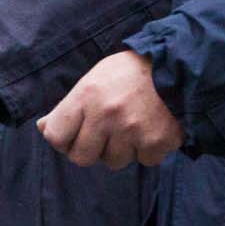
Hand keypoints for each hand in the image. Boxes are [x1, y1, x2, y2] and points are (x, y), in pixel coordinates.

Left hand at [38, 52, 181, 168]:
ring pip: (114, 162)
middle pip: (81, 157)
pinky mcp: (157, 141)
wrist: (182, 63)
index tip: (80, 129)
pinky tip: (155, 127)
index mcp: (87, 95)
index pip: (55, 136)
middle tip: (110, 129)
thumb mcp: (96, 78)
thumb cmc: (133, 71)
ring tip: (136, 123)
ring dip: (124, 149)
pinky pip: (145, 160)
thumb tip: (42, 127)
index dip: (66, 137)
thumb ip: (70, 105)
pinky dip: (150, 149)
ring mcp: (132, 130)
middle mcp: (107, 114)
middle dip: (94, 147)